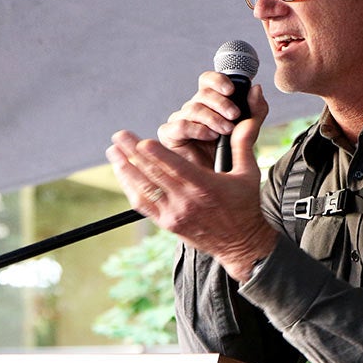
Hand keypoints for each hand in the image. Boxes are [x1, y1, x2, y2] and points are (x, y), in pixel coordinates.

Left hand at [106, 84, 277, 280]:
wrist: (241, 244)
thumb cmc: (245, 205)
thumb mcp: (248, 173)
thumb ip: (242, 143)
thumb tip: (246, 118)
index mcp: (206, 187)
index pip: (175, 168)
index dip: (155, 154)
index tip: (140, 140)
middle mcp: (186, 202)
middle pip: (153, 175)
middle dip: (132, 154)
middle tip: (118, 136)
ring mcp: (174, 215)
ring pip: (143, 190)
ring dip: (125, 170)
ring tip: (113, 152)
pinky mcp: (168, 224)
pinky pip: (143, 205)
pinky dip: (130, 187)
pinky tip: (123, 173)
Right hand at [156, 71, 262, 167]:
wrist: (221, 183)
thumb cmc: (231, 157)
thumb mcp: (249, 132)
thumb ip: (255, 111)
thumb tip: (256, 88)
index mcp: (210, 104)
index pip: (208, 81)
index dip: (218, 80)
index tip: (232, 89)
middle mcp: (193, 109)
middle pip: (202, 93)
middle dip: (221, 102)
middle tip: (235, 115)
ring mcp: (180, 121)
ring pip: (193, 108)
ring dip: (213, 117)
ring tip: (226, 130)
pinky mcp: (169, 136)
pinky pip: (180, 125)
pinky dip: (198, 128)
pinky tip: (210, 135)